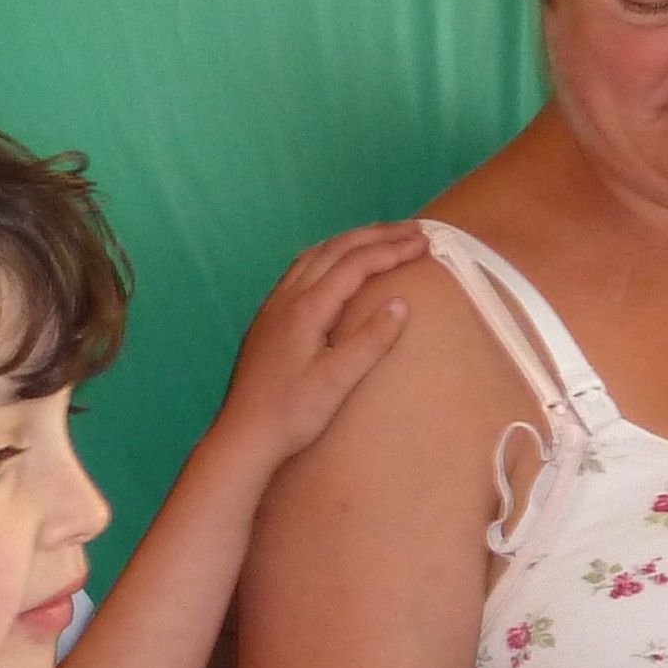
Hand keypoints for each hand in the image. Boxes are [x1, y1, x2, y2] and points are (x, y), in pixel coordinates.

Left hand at [209, 224, 429, 473]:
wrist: (242, 436)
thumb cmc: (290, 415)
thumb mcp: (337, 382)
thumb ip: (370, 340)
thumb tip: (400, 303)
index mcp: (307, 308)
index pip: (356, 264)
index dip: (392, 249)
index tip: (425, 243)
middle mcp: (287, 298)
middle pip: (336, 249)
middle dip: (377, 235)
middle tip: (414, 230)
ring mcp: (274, 307)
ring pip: (315, 255)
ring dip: (351, 241)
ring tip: (381, 237)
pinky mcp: (268, 320)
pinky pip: (301, 269)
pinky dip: (328, 255)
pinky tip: (333, 265)